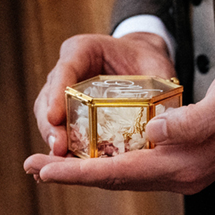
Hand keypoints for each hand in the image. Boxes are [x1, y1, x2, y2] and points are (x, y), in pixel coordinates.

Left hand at [24, 55, 214, 193]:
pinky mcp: (188, 160)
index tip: (42, 171)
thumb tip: (153, 133)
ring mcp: (185, 171)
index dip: (76, 174)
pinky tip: (96, 154)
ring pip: (125, 177)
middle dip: (72, 175)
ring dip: (88, 172)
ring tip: (53, 165)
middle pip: (114, 181)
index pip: (118, 174)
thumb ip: (190, 121)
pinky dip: (111, 164)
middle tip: (32, 167)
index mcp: (185, 165)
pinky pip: (139, 168)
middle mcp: (181, 176)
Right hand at [33, 32, 175, 155]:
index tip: (55, 117)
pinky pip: (59, 127)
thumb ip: (160, 85)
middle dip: (50, 123)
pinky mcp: (68, 109)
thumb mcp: (156, 67)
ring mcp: (64, 90)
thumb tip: (167, 119)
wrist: (141, 62)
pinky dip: (62, 144)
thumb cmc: (147, 60)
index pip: (66, 69)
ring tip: (60, 159)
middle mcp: (68, 68)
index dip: (57, 94)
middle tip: (58, 147)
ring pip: (47, 113)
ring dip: (52, 137)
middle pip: (49, 95)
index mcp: (84, 49)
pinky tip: (66, 164)